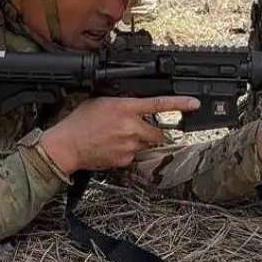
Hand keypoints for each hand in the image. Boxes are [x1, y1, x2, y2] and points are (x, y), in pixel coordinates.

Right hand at [40, 96, 199, 173]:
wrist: (67, 146)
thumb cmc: (79, 122)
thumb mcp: (101, 101)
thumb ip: (122, 102)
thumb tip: (134, 104)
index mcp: (125, 108)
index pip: (158, 104)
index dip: (179, 103)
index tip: (194, 103)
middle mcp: (131, 127)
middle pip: (157, 132)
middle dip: (151, 132)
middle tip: (135, 129)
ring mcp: (129, 145)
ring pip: (145, 144)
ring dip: (137, 142)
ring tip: (116, 138)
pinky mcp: (125, 160)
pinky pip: (133, 156)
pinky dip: (127, 153)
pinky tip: (111, 148)